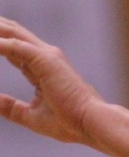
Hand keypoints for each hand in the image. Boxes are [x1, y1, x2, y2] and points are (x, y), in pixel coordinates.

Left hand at [0, 18, 104, 144]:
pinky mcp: (46, 59)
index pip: (11, 47)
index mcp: (42, 68)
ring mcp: (46, 55)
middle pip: (10, 32)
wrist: (90, 124)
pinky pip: (13, 45)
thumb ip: (10, 107)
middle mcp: (45, 56)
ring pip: (10, 32)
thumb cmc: (69, 123)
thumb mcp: (30, 115)